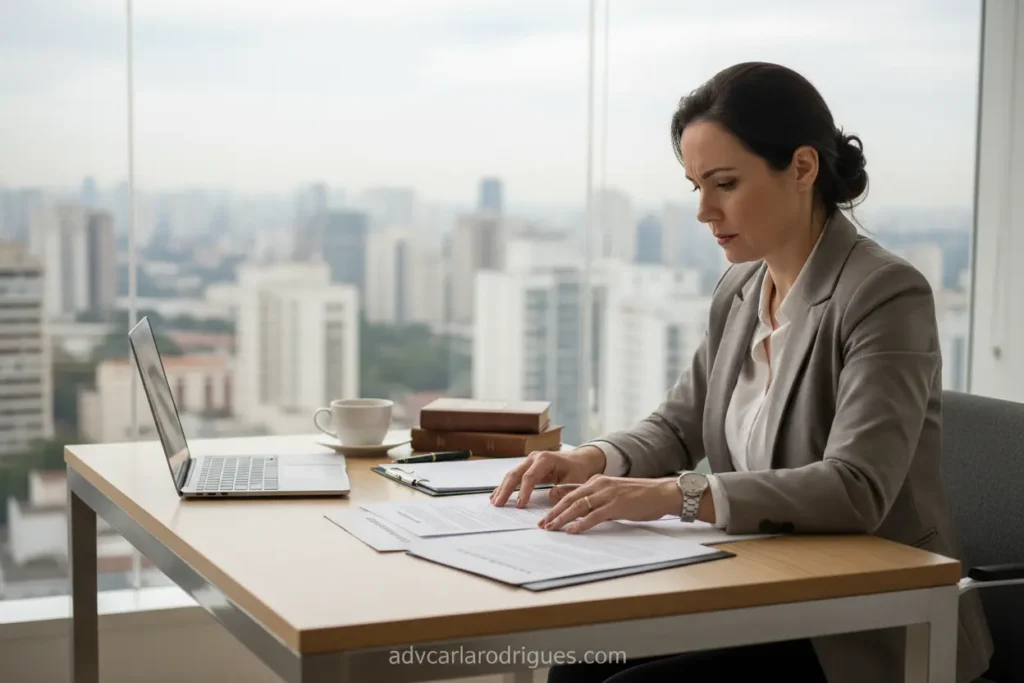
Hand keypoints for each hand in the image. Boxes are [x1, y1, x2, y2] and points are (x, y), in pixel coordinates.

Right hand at [490, 446, 605, 507]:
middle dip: (506, 490)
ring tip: (495, 502)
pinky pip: (514, 476)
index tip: (520, 505)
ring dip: (502, 489)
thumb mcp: (575, 480)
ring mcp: (529, 462)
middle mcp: (534, 458)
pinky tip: (497, 495)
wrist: (578, 460)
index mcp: (545, 459)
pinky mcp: (527, 467)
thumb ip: (564, 491)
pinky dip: (505, 486)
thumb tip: (550, 498)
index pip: (530, 477)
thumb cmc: (577, 470)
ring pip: (511, 475)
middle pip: (515, 474)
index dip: (524, 491)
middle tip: (498, 504)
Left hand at [539, 476, 681, 533]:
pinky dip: (581, 523)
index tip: (545, 517)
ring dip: (562, 518)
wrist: (661, 493)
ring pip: (578, 506)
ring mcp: (607, 494)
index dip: (555, 505)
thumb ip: (597, 501)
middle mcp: (599, 485)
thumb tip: (581, 513)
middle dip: (554, 513)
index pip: (570, 493)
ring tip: (552, 528)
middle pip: (570, 499)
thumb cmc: (639, 496)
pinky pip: (594, 515)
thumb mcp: (614, 495)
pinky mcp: (616, 505)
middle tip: (542, 525)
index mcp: (598, 481)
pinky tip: (572, 530)